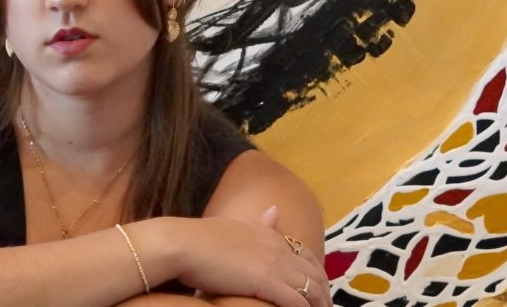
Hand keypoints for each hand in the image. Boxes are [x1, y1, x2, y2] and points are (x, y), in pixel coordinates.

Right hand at [154, 207, 329, 306]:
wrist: (182, 244)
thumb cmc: (198, 240)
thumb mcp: (234, 228)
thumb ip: (257, 224)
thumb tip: (274, 209)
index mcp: (269, 234)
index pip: (304, 255)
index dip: (315, 273)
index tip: (319, 288)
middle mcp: (277, 247)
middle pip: (314, 272)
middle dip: (324, 293)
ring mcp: (274, 263)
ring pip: (311, 288)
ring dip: (320, 304)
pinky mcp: (267, 282)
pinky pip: (297, 301)